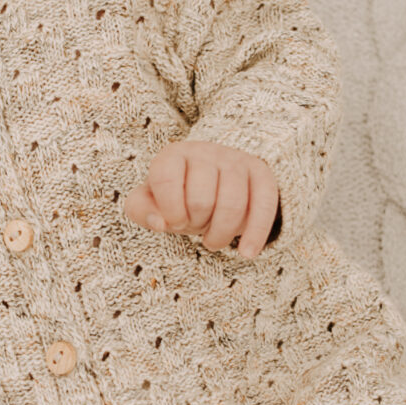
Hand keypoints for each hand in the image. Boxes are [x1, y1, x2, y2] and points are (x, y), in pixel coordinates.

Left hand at [122, 141, 280, 259]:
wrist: (213, 182)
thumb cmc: (178, 197)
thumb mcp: (151, 201)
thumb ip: (141, 210)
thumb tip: (159, 222)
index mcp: (173, 155)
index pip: (166, 179)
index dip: (170, 211)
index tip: (173, 223)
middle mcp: (205, 152)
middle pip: (201, 199)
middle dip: (197, 225)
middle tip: (196, 226)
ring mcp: (235, 160)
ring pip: (232, 204)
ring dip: (221, 234)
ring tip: (214, 240)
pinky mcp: (260, 173)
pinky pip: (264, 204)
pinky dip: (255, 233)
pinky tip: (247, 253)